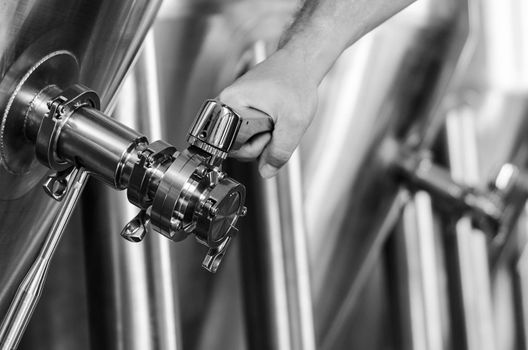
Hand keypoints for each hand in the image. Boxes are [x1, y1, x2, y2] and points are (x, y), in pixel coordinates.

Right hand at [219, 47, 317, 177]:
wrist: (301, 63)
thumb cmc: (296, 81)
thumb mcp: (293, 122)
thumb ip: (280, 151)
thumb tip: (266, 172)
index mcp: (231, 103)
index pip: (229, 144)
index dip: (252, 147)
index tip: (268, 135)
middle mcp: (227, 103)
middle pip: (234, 144)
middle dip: (258, 144)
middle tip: (275, 128)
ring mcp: (234, 105)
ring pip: (242, 139)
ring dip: (261, 138)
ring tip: (275, 122)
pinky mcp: (242, 107)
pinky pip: (247, 130)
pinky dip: (262, 130)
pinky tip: (272, 119)